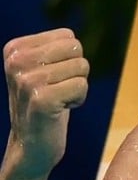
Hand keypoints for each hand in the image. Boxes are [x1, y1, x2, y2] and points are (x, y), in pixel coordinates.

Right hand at [3, 29, 88, 177]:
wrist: (31, 143)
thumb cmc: (45, 101)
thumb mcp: (43, 68)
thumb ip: (56, 48)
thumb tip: (73, 37)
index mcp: (14, 48)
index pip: (68, 36)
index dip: (69, 58)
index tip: (53, 77)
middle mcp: (16, 61)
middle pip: (76, 49)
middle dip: (76, 71)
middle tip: (58, 89)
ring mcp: (27, 80)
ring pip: (81, 67)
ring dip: (77, 86)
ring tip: (58, 99)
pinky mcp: (41, 99)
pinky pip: (82, 85)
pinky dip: (78, 99)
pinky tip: (60, 110)